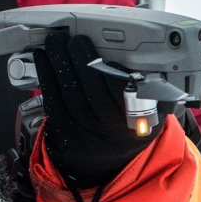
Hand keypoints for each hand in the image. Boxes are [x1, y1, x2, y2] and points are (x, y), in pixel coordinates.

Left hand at [34, 34, 159, 187]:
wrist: (105, 162)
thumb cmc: (128, 128)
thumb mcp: (152, 117)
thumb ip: (157, 96)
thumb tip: (157, 71)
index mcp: (137, 123)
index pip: (127, 96)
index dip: (116, 75)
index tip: (108, 57)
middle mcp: (109, 127)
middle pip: (94, 90)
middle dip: (82, 60)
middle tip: (75, 39)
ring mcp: (84, 129)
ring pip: (71, 92)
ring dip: (60, 62)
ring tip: (56, 41)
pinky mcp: (62, 127)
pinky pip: (52, 98)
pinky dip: (46, 75)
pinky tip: (43, 58)